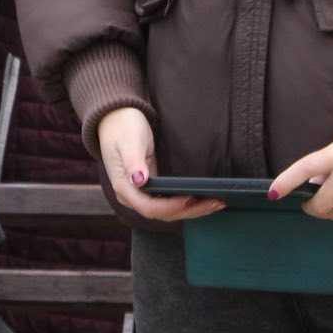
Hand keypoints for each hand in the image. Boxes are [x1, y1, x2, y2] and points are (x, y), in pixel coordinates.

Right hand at [96, 107, 223, 222]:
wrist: (115, 119)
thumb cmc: (122, 127)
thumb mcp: (128, 141)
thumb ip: (133, 161)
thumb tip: (138, 180)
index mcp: (124, 187)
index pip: (150, 207)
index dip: (172, 206)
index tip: (192, 198)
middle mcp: (132, 196)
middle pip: (163, 213)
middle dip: (190, 210)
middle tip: (216, 202)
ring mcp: (141, 194)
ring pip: (168, 211)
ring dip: (193, 209)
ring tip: (217, 202)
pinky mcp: (150, 189)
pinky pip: (169, 203)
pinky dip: (187, 203)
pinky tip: (203, 199)